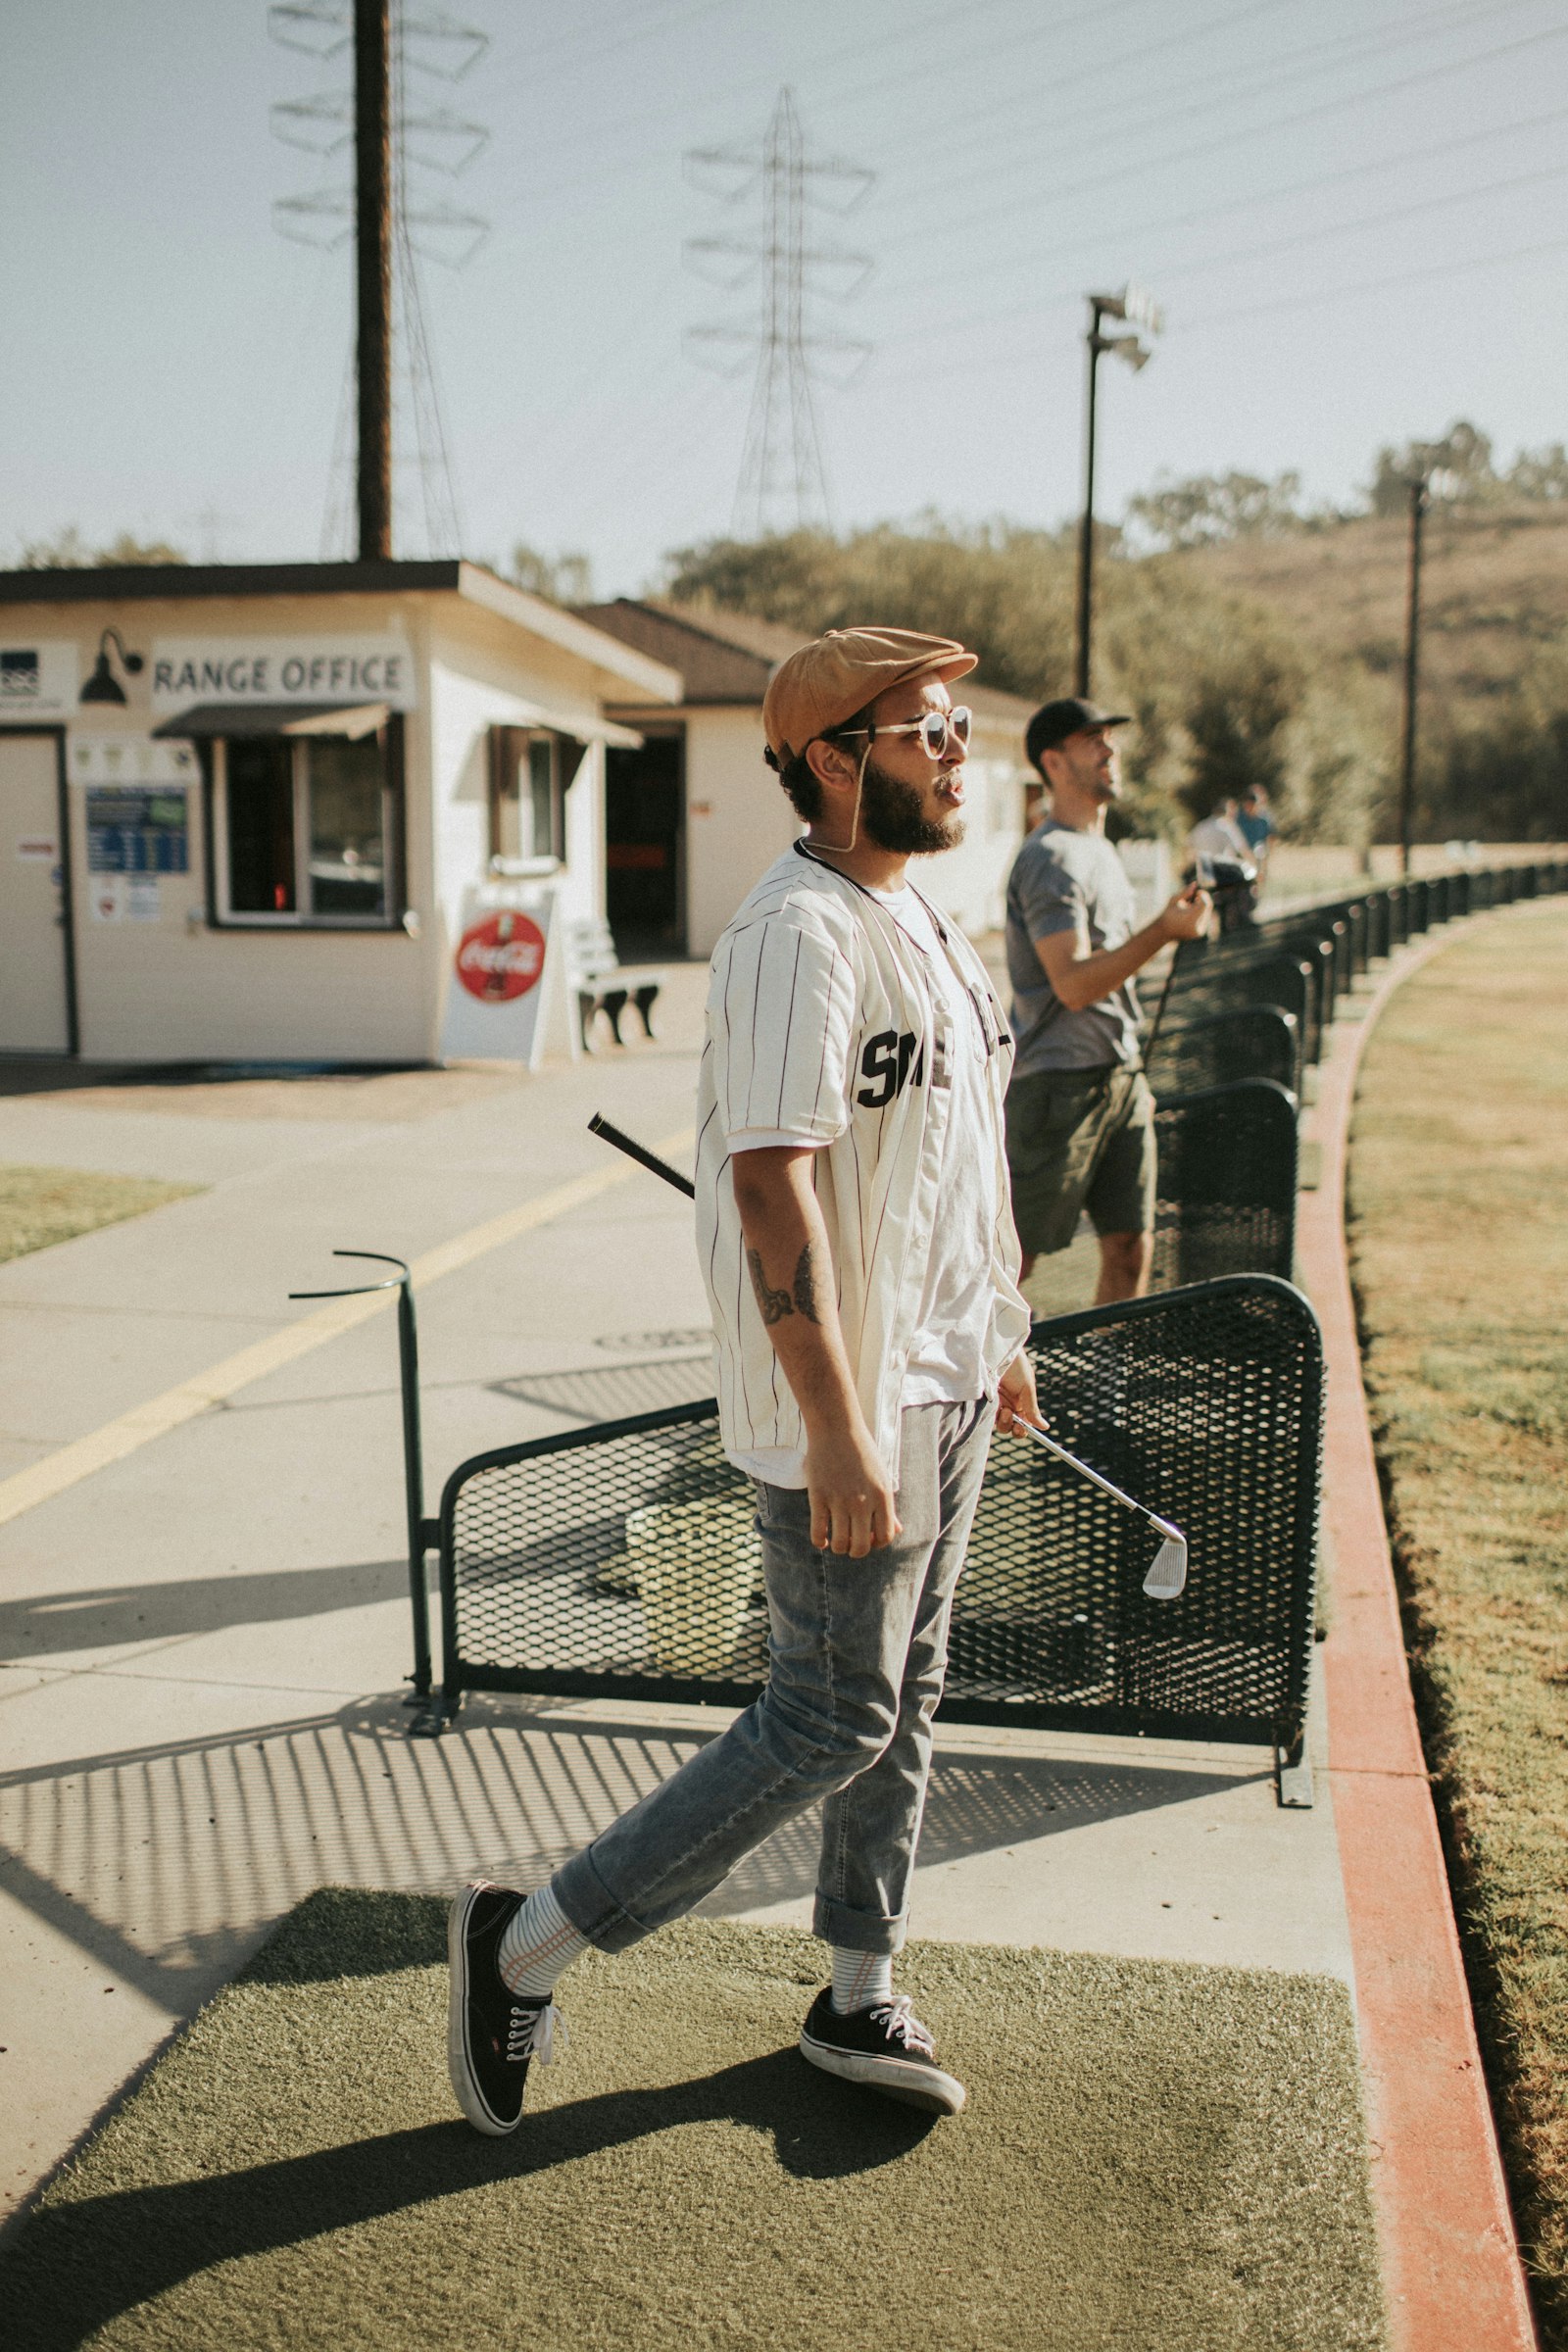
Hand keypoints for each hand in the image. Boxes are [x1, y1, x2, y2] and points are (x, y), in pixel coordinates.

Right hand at [802, 1421, 900, 1556]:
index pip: (886, 1537)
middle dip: (856, 1551)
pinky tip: (822, 1538)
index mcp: (882, 1496)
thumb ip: (888, 1506)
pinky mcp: (818, 1496)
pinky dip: (819, 1541)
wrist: (836, 1427)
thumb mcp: (882, 1477)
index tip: (869, 1538)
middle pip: (862, 1546)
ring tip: (836, 1540)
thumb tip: (896, 1530)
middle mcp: (862, 1502)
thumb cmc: (862, 1452)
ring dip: (838, 1548)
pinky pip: (818, 1532)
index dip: (877, 1544)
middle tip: (850, 1544)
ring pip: (840, 1544)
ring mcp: (839, 1500)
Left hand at [995, 1352, 1045, 1436]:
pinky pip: (987, 1417)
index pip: (1024, 1423)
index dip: (1023, 1429)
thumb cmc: (1016, 1366)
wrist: (997, 1352)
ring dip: (1003, 1422)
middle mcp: (1009, 1405)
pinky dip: (991, 1416)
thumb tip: (1045, 1426)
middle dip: (1012, 1427)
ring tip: (1004, 1409)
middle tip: (1010, 1414)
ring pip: (1000, 1424)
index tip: (1021, 1428)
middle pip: (1011, 1427)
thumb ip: (1033, 1409)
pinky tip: (995, 1405)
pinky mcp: (983, 1402)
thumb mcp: (1027, 1387)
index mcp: (1022, 1403)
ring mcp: (995, 1404)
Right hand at [1160, 881, 1211, 942]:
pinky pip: (1205, 918)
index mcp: (1190, 919)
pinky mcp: (1200, 932)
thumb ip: (1185, 892)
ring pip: (1207, 912)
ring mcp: (1199, 931)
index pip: (1204, 903)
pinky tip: (1189, 913)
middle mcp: (1197, 927)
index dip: (1203, 895)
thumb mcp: (1174, 901)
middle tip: (1193, 897)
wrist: (1163, 933)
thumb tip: (1195, 883)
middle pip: (1207, 907)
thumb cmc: (1166, 915)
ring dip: (1200, 905)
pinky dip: (1199, 912)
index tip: (1196, 891)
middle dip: (1202, 899)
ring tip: (1188, 906)